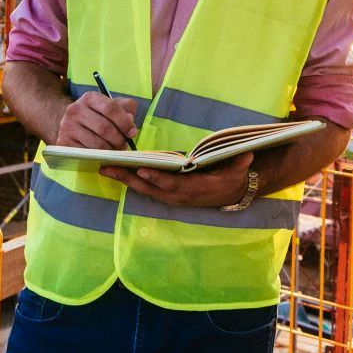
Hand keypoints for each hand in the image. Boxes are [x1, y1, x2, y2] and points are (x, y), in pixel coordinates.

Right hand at [54, 93, 139, 150]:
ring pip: (96, 143)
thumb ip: (126, 109)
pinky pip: (87, 153)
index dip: (124, 122)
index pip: (111, 108)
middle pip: (104, 127)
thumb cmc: (97, 114)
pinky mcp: (64, 142)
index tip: (132, 133)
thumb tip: (131, 124)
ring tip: (115, 151)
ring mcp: (68, 126)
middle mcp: (76, 110)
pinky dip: (98, 156)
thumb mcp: (112, 105)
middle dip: (119, 139)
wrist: (69, 122)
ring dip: (110, 150)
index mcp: (90, 98)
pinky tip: (103, 155)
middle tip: (124, 146)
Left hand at [103, 155, 251, 210]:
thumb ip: (240, 164)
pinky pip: (146, 189)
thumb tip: (246, 155)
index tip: (141, 169)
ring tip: (105, 169)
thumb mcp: (239, 171)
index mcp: (193, 189)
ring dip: (124, 180)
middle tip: (107, 168)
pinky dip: (131, 181)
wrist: (232, 193)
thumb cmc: (232, 178)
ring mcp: (171, 197)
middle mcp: (178, 196)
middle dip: (128, 178)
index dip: (156, 178)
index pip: (171, 184)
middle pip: (149, 188)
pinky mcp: (167, 195)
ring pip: (144, 189)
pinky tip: (118, 172)